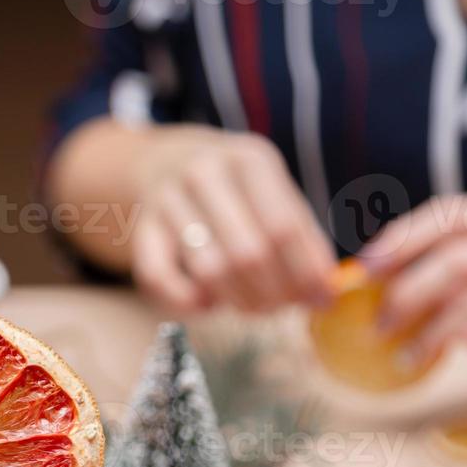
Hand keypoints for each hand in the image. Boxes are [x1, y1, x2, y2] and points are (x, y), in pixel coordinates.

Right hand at [130, 127, 336, 313]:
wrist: (165, 160)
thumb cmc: (234, 187)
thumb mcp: (274, 191)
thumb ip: (302, 237)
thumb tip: (325, 293)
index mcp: (249, 159)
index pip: (283, 228)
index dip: (306, 272)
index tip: (320, 300)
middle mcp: (204, 173)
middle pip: (248, 253)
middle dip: (273, 293)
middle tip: (282, 307)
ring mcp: (167, 200)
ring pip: (210, 270)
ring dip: (238, 301)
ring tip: (252, 305)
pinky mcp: (141, 228)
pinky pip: (159, 278)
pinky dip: (188, 301)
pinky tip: (209, 303)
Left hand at [362, 194, 466, 390]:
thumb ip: (455, 263)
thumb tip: (375, 280)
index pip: (450, 212)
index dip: (402, 238)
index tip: (365, 268)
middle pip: (457, 260)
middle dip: (408, 293)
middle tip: (378, 325)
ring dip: (431, 332)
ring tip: (405, 354)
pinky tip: (460, 350)